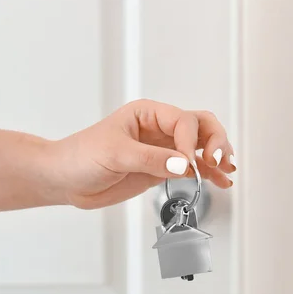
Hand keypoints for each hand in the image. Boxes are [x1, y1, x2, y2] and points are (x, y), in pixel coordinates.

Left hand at [50, 99, 234, 208]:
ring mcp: (162, 149)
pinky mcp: (160, 169)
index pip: (183, 121)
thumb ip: (151, 159)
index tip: (185, 163)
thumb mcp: (114, 154)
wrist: (65, 179)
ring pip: (200, 146)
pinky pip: (191, 168)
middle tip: (218, 161)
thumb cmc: (80, 156)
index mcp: (148, 113)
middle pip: (201, 126)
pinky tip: (221, 180)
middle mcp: (159, 128)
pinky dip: (208, 173)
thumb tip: (183, 165)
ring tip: (227, 170)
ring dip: (217, 156)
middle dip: (215, 141)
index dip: (189, 142)